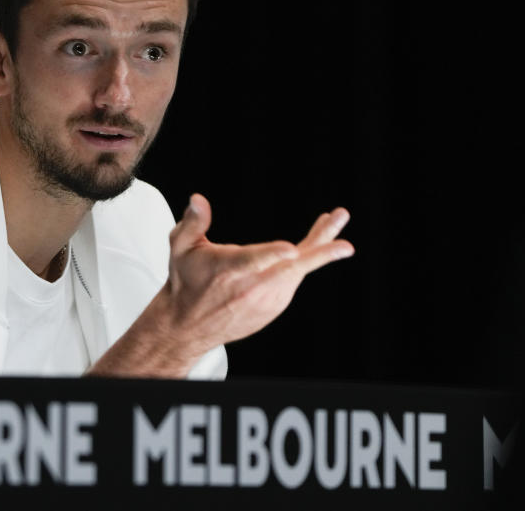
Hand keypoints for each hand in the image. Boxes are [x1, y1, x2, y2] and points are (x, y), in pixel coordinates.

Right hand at [87, 193, 353, 377]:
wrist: (188, 325)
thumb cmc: (186, 281)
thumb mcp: (180, 247)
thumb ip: (192, 222)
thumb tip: (198, 200)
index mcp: (230, 270)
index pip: (253, 261)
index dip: (272, 255)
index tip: (291, 249)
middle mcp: (251, 287)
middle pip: (292, 267)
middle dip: (321, 250)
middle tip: (344, 237)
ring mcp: (267, 300)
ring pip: (299, 271)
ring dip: (319, 247)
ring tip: (332, 220)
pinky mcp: (274, 307)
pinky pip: (294, 280)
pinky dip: (304, 262)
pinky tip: (305, 246)